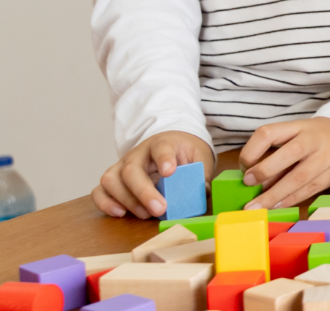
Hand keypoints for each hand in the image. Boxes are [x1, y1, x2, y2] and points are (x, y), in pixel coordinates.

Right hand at [92, 131, 214, 218]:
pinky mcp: (113, 179)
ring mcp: (121, 166)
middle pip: (132, 170)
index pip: (161, 148)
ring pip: (111, 180)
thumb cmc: (183, 152)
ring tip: (144, 214)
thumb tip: (202, 192)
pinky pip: (99, 190)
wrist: (169, 144)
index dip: (164, 159)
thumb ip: (201, 173)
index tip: (170, 171)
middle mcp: (137, 154)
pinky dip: (105, 203)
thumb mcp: (198, 156)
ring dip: (126, 200)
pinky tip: (120, 213)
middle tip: (160, 208)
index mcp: (162, 143)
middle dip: (144, 192)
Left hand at [239, 117, 329, 209]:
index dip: (252, 150)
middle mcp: (314, 140)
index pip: (270, 133)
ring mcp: (327, 157)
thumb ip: (277, 153)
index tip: (244, 167)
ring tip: (257, 206)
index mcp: (298, 127)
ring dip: (276, 194)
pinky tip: (277, 206)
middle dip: (266, 170)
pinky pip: (311, 189)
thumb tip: (253, 181)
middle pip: (290, 153)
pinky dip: (291, 199)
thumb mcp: (297, 134)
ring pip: (300, 177)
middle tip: (248, 184)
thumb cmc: (315, 137)